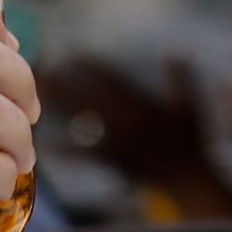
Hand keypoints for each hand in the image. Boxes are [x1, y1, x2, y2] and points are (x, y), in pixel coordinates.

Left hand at [38, 56, 210, 182]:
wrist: (186, 180)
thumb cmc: (189, 141)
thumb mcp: (189, 108)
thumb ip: (181, 80)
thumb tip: (177, 51)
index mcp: (143, 107)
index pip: (113, 81)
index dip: (92, 67)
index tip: (73, 54)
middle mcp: (126, 122)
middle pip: (91, 98)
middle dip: (70, 83)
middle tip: (45, 69)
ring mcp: (118, 142)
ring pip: (85, 121)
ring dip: (65, 108)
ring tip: (43, 95)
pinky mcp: (114, 160)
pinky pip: (87, 155)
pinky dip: (68, 150)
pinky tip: (46, 146)